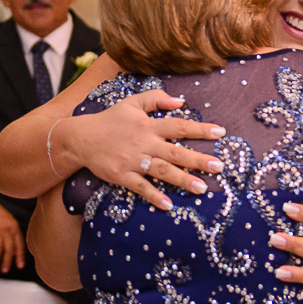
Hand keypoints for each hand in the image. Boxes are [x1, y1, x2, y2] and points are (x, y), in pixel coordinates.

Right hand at [0, 193, 25, 272]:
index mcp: (14, 226)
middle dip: (7, 261)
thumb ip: (13, 232)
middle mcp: (6, 230)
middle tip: (5, 271)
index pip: (19, 244)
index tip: (20, 266)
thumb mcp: (8, 220)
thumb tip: (15, 249)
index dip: (20, 256)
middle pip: (9, 249)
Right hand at [53, 89, 226, 209]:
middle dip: (198, 160)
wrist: (81, 138)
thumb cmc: (110, 119)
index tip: (221, 133)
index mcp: (148, 125)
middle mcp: (144, 143)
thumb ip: (156, 98)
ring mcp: (133, 161)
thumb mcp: (131, 102)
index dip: (200, 129)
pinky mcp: (122, 176)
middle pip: (176, 152)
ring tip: (202, 188)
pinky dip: (154, 196)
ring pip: (162, 171)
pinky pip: (141, 188)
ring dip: (183, 180)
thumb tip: (180, 100)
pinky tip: (169, 205)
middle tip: (219, 167)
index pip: (179, 126)